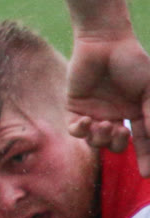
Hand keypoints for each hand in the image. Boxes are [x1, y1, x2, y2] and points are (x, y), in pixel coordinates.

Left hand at [66, 32, 149, 175]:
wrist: (105, 42)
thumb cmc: (133, 62)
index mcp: (137, 113)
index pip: (143, 142)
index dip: (146, 159)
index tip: (147, 174)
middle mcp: (116, 116)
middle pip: (117, 146)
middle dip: (119, 146)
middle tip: (121, 133)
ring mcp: (95, 112)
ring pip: (95, 142)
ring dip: (100, 138)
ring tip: (104, 124)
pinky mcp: (75, 107)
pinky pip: (75, 130)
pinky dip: (80, 131)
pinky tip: (86, 121)